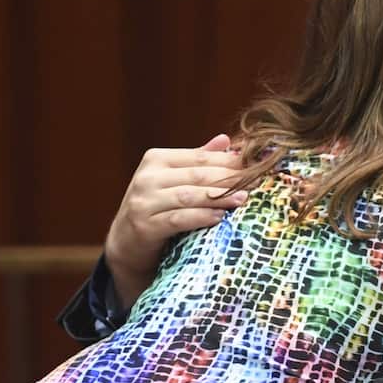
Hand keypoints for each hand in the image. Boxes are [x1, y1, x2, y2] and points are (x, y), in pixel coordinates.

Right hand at [104, 134, 246, 305]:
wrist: (127, 243)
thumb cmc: (158, 208)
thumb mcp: (174, 181)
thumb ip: (197, 161)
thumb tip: (226, 139)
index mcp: (156, 159)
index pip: (199, 157)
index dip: (229, 161)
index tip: (255, 164)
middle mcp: (146, 177)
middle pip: (196, 175)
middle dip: (229, 178)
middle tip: (255, 181)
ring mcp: (143, 201)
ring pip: (188, 196)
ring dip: (218, 197)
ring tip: (242, 199)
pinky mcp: (144, 226)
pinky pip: (178, 219)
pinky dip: (200, 217)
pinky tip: (219, 217)